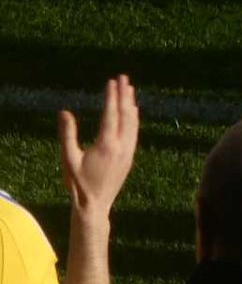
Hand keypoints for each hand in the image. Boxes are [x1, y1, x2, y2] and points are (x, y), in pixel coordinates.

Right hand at [59, 75, 137, 220]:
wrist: (95, 205)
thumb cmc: (78, 183)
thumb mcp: (68, 159)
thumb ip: (67, 135)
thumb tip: (64, 112)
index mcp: (106, 145)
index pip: (111, 114)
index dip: (112, 96)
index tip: (112, 81)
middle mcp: (122, 145)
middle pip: (126, 114)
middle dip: (124, 94)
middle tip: (123, 77)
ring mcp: (129, 150)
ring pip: (133, 122)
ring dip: (131, 104)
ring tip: (129, 88)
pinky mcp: (130, 156)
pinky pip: (135, 131)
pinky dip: (134, 118)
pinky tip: (132, 111)